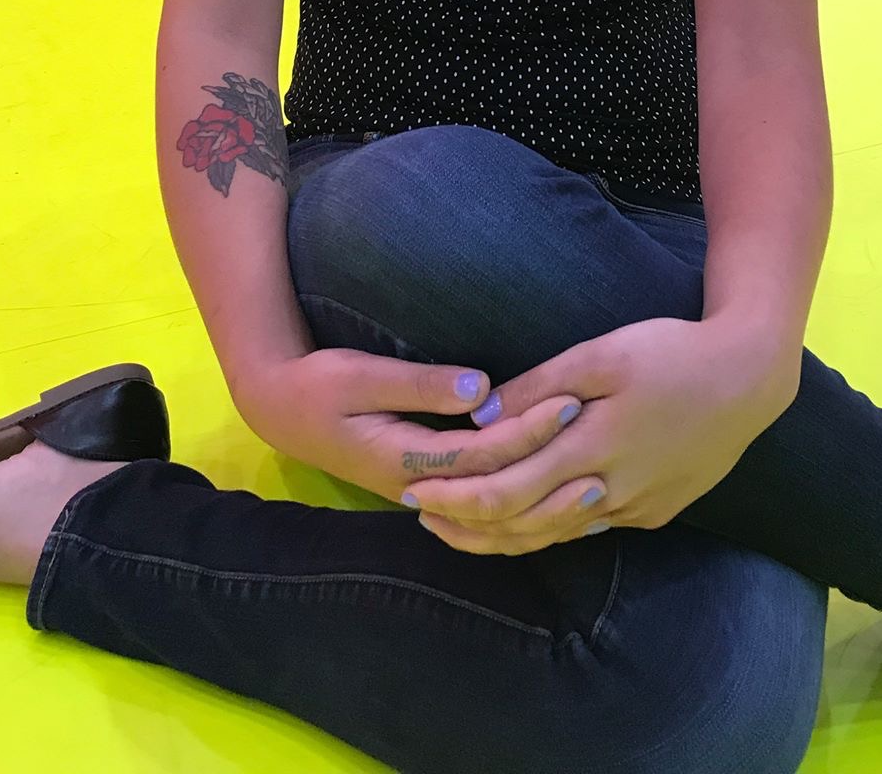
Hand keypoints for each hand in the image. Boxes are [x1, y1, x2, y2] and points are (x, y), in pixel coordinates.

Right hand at [239, 348, 592, 534]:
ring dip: (541, 492)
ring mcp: (425, 491)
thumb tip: (479, 388)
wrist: (283, 411)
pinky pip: (481, 499)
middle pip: (496, 486)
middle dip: (548, 462)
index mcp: (407, 461)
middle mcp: (421, 487)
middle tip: (598, 436)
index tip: (570, 401)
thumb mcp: (362, 375)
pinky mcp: (429, 482)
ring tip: (594, 474)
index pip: (483, 453)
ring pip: (492, 505)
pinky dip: (519, 496)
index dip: (529, 430)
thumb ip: (420, 385)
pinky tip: (554, 488)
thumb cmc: (321, 386)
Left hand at [403, 316, 796, 556]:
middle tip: (419, 512)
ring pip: (555, 535)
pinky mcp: (655, 511)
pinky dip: (548, 527)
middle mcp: (611, 491)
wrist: (750, 378)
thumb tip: (481, 416)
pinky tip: (526, 517)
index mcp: (592, 448)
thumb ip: (540, 386)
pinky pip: (589, 527)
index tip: (413, 488)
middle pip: (523, 526)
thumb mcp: (602, 353)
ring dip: (501, 534)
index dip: (455, 496)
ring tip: (459, 524)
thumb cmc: (672, 352)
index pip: (507, 492)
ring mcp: (636, 508)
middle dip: (466, 524)